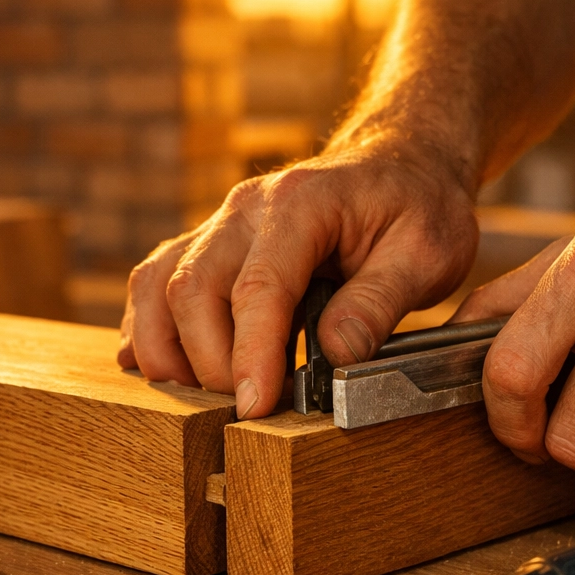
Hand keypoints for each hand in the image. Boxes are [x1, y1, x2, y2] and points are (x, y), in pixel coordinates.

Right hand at [118, 133, 478, 418]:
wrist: (397, 163)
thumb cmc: (416, 207)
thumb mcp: (427, 252)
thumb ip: (379, 303)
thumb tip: (335, 356)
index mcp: (300, 204)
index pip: (259, 288)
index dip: (250, 354)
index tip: (255, 406)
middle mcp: (245, 209)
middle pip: (192, 289)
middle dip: (208, 362)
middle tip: (243, 410)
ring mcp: (218, 224)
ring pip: (157, 285)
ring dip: (163, 348)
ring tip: (195, 398)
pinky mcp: (207, 243)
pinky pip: (155, 282)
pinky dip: (148, 327)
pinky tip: (154, 366)